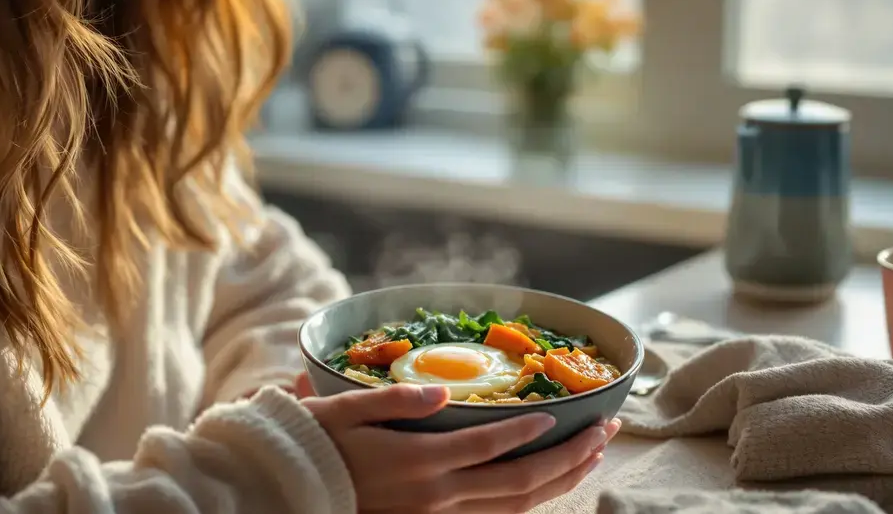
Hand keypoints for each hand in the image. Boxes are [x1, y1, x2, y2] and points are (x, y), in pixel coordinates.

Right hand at [303, 384, 618, 513]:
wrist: (287, 493)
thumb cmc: (313, 445)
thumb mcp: (345, 410)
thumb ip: (398, 401)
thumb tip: (441, 389)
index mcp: (419, 461)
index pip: (493, 444)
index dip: (532, 429)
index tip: (563, 411)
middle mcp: (437, 495)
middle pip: (520, 482)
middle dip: (570, 455)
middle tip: (606, 430)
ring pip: (514, 509)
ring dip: (560, 482)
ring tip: (591, 457)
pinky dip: (527, 505)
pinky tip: (547, 487)